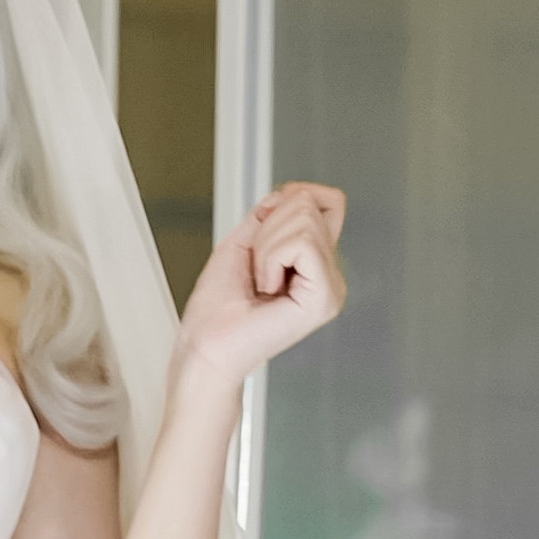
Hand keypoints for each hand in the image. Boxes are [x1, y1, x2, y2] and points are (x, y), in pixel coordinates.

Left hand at [171, 183, 346, 390]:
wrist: (207, 346)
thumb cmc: (218, 308)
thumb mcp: (243, 242)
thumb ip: (270, 215)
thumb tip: (293, 193)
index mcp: (316, 264)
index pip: (329, 201)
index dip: (294, 195)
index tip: (264, 220)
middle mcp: (330, 276)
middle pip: (311, 206)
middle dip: (269, 227)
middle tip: (256, 268)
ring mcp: (331, 288)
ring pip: (305, 221)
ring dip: (266, 246)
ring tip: (260, 280)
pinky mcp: (324, 298)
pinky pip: (301, 244)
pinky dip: (271, 257)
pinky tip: (267, 287)